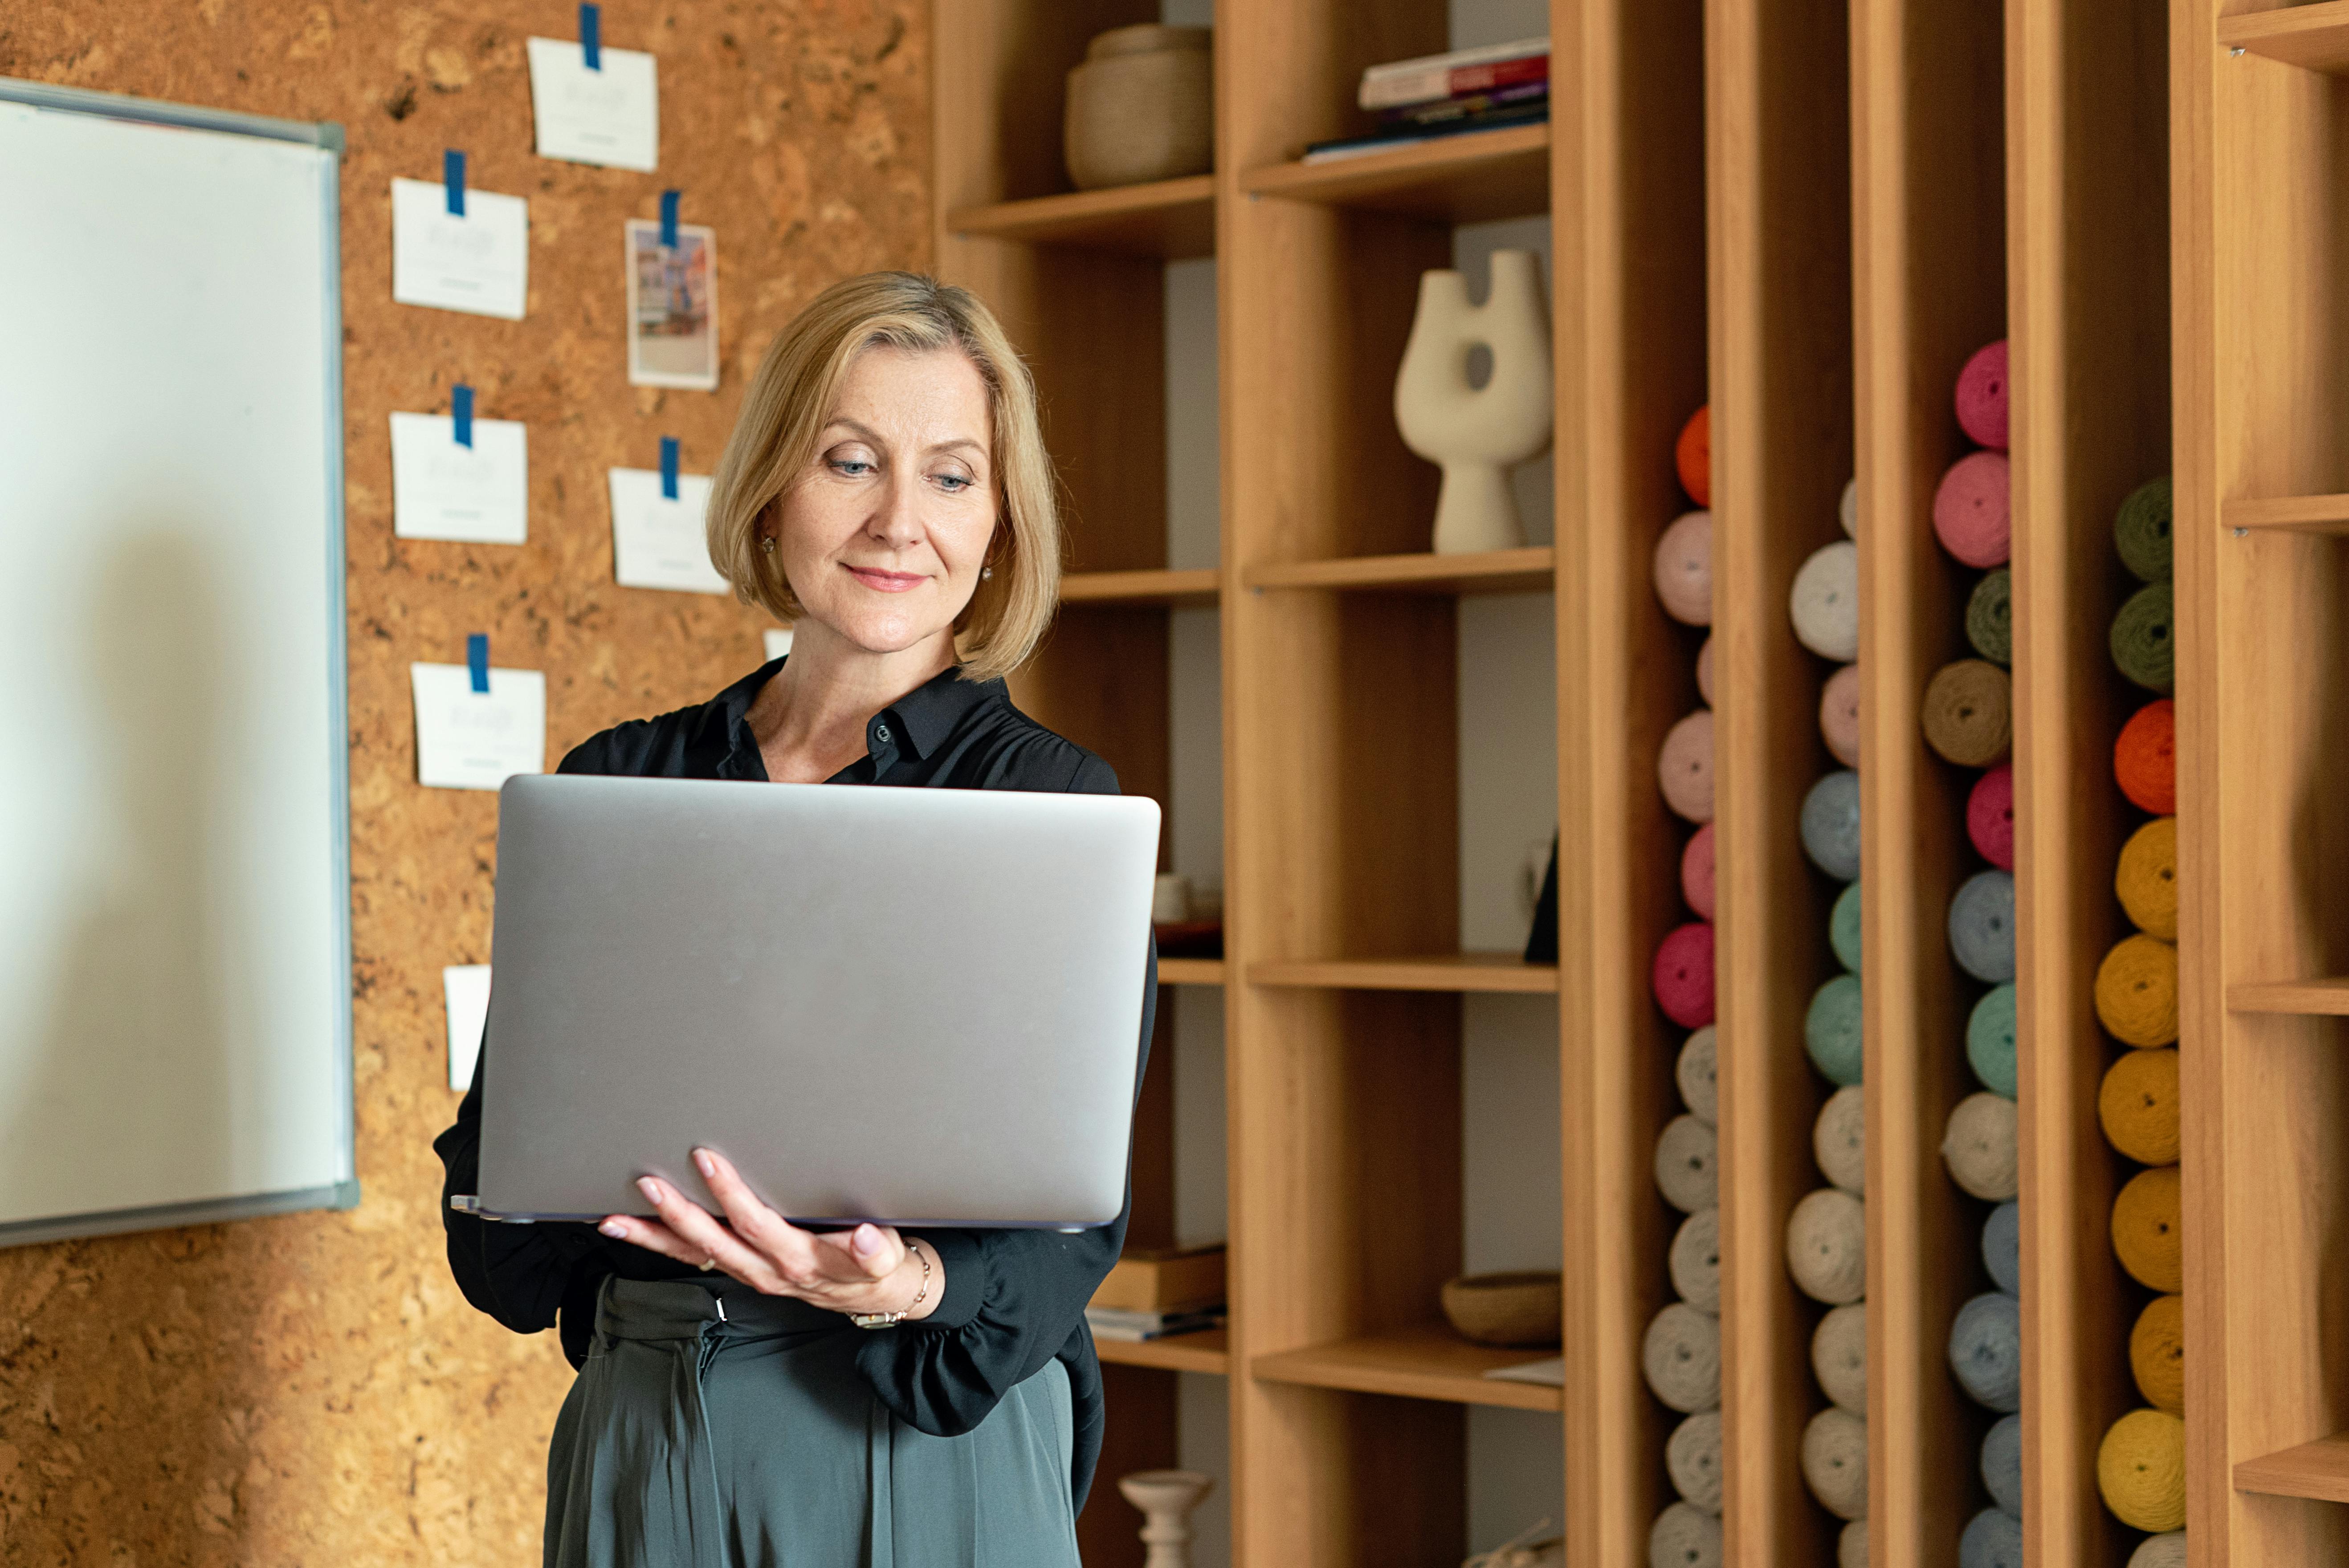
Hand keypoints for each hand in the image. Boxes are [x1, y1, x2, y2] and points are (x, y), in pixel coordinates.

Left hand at [598, 1148, 940, 1320]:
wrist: (876, 1293)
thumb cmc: (879, 1266)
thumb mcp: (889, 1258)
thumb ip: (877, 1251)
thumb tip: (867, 1240)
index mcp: (799, 1260)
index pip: (755, 1225)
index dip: (730, 1194)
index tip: (708, 1160)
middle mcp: (766, 1271)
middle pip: (712, 1243)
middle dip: (676, 1215)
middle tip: (646, 1183)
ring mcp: (750, 1273)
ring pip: (694, 1256)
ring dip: (653, 1239)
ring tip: (612, 1221)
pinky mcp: (744, 1269)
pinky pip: (697, 1258)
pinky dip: (664, 1245)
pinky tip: (637, 1229)